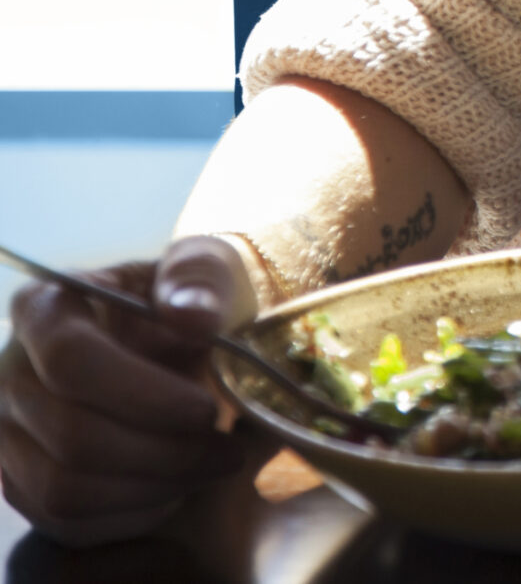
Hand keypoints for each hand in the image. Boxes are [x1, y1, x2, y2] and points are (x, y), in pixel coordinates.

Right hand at [0, 238, 270, 545]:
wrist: (174, 337)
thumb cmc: (184, 300)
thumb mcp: (201, 270)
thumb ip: (200, 281)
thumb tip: (194, 316)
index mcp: (45, 308)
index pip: (71, 359)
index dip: (142, 394)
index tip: (207, 410)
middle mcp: (11, 376)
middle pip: (72, 436)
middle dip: (164, 453)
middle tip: (228, 451)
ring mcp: (9, 435)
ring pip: (66, 490)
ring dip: (153, 488)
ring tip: (211, 465)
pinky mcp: (22, 482)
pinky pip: (69, 522)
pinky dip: (134, 513)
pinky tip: (179, 484)